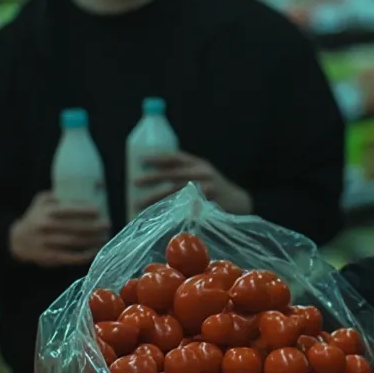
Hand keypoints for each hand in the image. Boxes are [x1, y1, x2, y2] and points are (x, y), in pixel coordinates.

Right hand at [9, 191, 108, 267]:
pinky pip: (69, 257)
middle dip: (92, 227)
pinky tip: (95, 251)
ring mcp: (47, 244)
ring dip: (91, 241)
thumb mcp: (41, 201)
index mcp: (45, 212)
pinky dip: (83, 255)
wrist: (16, 241)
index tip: (98, 210)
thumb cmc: (36, 217)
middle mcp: (45, 228)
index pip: (66, 210)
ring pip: (73, 243)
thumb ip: (58, 194)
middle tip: (107, 224)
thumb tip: (87, 187)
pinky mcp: (49, 258)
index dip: (83, 210)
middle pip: (73, 228)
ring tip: (105, 237)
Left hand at [135, 152, 252, 215]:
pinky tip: (158, 216)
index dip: (158, 157)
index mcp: (199, 164)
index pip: (176, 157)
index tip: (141, 159)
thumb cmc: (214, 190)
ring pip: (177, 192)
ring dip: (156, 197)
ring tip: (138, 203)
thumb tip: (152, 181)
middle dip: (152, 178)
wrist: (240, 203)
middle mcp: (203, 173)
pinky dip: (171, 212)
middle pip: (173, 174)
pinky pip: (186, 208)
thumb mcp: (202, 175)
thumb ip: (184, 176)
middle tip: (134, 182)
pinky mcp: (210, 205)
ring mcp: (208, 189)